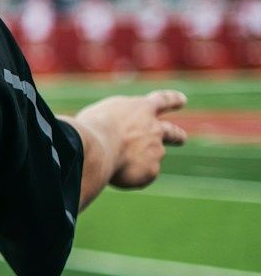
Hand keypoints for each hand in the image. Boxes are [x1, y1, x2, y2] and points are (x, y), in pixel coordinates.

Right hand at [73, 89, 188, 190]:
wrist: (96, 148)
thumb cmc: (92, 127)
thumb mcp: (103, 112)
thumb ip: (118, 120)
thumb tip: (121, 133)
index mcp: (142, 109)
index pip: (162, 100)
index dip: (173, 100)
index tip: (182, 100)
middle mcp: (154, 129)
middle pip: (172, 132)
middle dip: (177, 135)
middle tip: (181, 138)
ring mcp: (156, 150)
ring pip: (150, 157)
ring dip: (140, 160)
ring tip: (119, 163)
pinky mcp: (151, 170)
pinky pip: (139, 175)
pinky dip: (128, 175)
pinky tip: (113, 173)